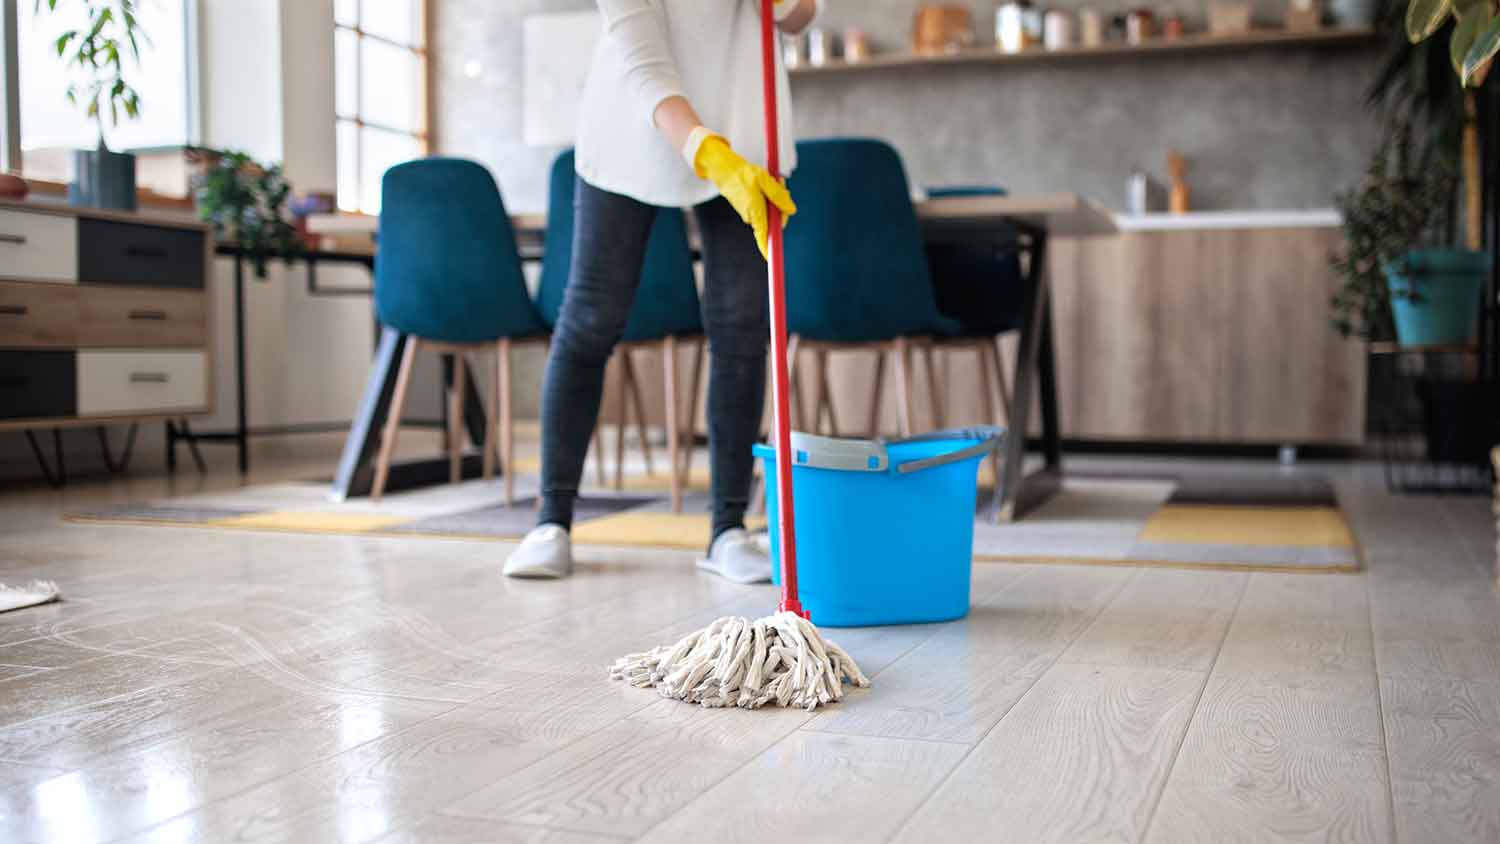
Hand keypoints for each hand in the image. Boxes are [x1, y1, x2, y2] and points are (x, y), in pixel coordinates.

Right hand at [693, 135, 795, 259]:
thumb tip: (791, 210)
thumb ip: (778, 195)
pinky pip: (765, 209)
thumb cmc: (744, 174)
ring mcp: (751, 215)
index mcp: (756, 212)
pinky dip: (769, 199)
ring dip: (776, 199)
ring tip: (772, 180)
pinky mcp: (750, 211)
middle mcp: (753, 217)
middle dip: (782, 206)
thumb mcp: (765, 180)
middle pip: (775, 221)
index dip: (767, 247)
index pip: (763, 235)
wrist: (726, 171)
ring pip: (771, 213)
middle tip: (782, 184)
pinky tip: (766, 185)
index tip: (770, 259)